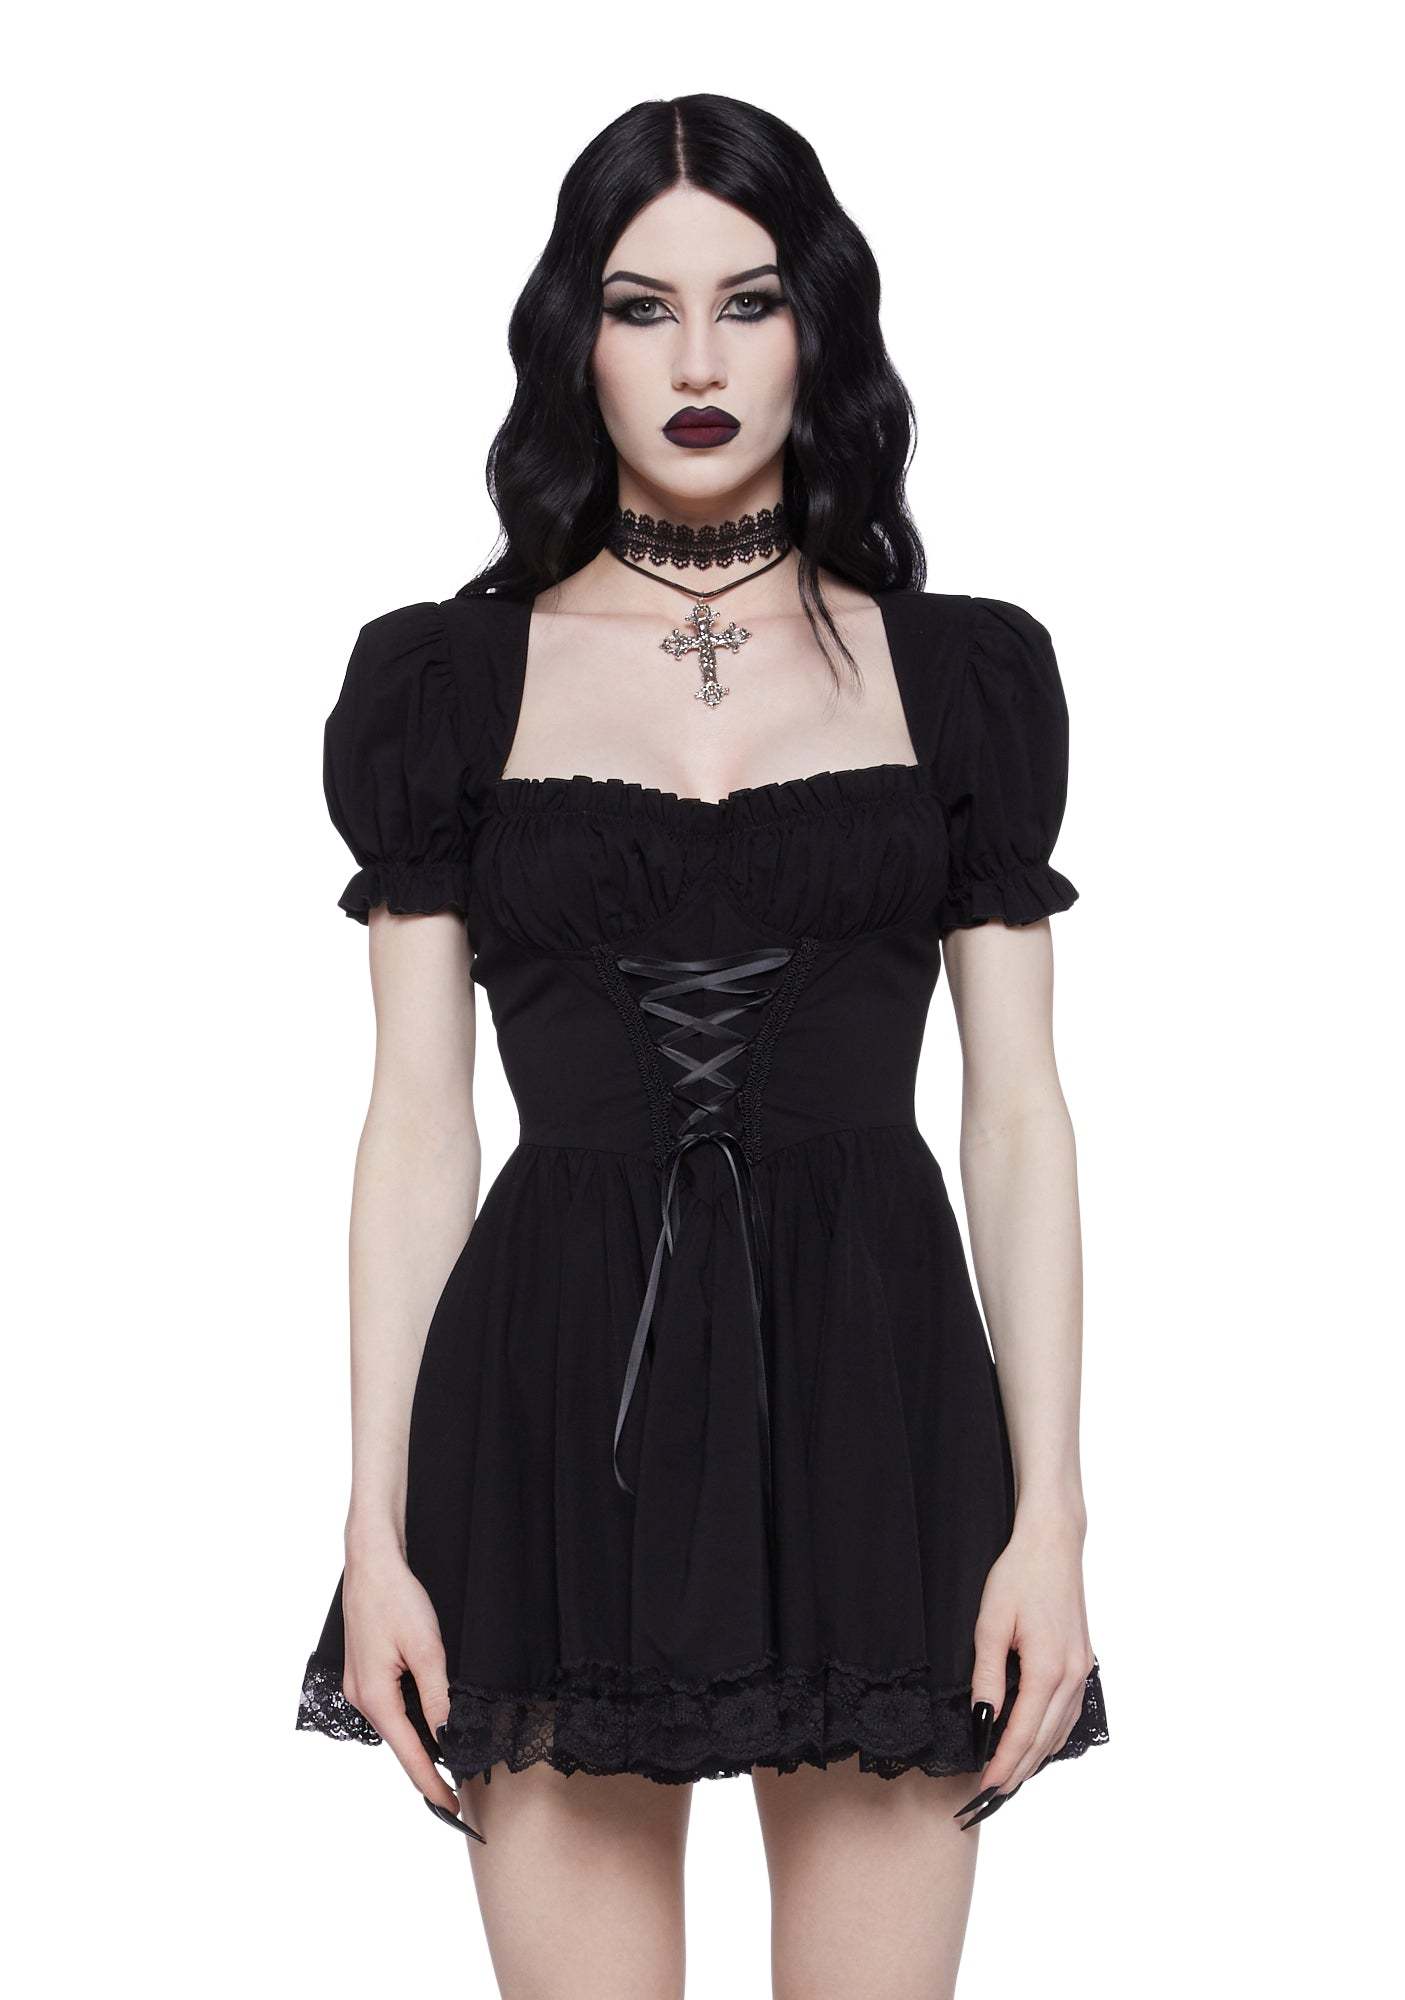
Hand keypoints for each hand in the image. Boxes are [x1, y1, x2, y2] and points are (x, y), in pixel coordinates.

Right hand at [342, 1540, 459, 1817]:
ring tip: (447, 1767)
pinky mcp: (364, 1673)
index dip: (431, 1783)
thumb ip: (437, 1696)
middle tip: (456, 1794)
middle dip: (426, 1770)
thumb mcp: (426, 1648)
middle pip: (399, 1745)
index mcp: (375, 1697)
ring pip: (394, 1727)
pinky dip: (409, 1724)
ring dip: (418, 1746)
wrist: (371, 1563)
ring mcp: (359, 1686)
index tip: (451, 1809)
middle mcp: (360, 1698)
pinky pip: (389, 1708)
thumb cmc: (397, 1599)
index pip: (408, 1753)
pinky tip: (428, 1727)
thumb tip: (447, 1737)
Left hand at [958, 1517, 1095, 1824]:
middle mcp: (1071, 1675)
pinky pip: (1069, 1712)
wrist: (1053, 1543)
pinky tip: (1037, 1742)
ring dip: (1036, 1757)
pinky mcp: (1082, 1661)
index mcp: (1047, 1668)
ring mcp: (1081, 1669)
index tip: (984, 1787)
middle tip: (992, 1796)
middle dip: (1019, 1771)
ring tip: (1011, 1778)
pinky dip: (1052, 1734)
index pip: (1023, 1732)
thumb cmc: (1017, 1576)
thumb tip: (981, 1719)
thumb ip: (986, 1676)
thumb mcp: (990, 1623)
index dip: (1004, 1764)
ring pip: (1060, 1730)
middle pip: (1045, 1740)